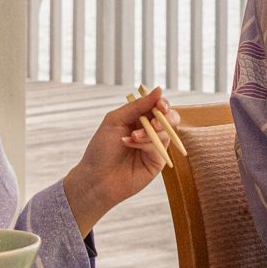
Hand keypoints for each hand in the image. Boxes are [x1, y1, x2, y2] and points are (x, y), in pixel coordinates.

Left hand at [63, 88, 177, 232]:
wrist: (97, 178)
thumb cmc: (101, 149)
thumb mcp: (116, 120)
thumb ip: (138, 105)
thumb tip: (159, 90)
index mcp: (138, 119)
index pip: (158, 106)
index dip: (162, 103)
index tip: (160, 105)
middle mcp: (149, 131)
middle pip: (169, 117)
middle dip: (163, 118)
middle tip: (153, 123)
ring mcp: (155, 146)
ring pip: (167, 131)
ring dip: (150, 132)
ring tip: (132, 137)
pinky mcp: (158, 161)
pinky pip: (160, 146)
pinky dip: (146, 143)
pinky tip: (131, 145)